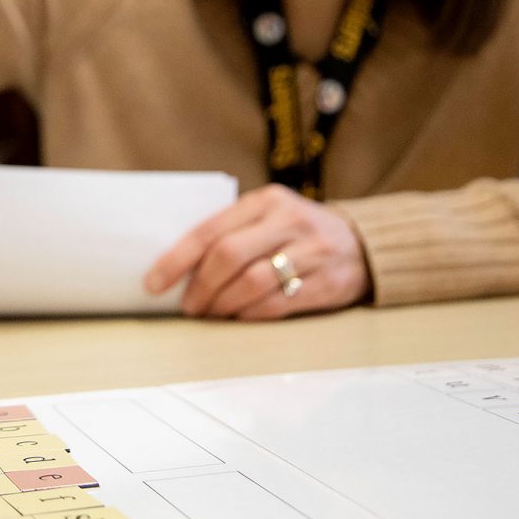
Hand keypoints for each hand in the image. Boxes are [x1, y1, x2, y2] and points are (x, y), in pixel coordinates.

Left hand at [144, 185, 370, 319]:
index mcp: (266, 200)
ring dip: (223, 305)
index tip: (153, 283)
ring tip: (211, 314)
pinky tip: (239, 318)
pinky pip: (279, 304)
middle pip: (229, 256)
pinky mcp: (328, 282)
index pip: (210, 229)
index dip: (177, 259)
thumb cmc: (297, 233)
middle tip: (188, 306)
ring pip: (252, 283)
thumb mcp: (268, 216)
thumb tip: (177, 268)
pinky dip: (250, 315)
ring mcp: (313, 252)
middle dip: (200, 287)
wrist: (365, 244)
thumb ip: (231, 231)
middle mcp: (290, 221)